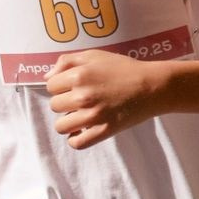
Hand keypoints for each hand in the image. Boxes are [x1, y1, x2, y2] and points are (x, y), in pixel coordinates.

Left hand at [43, 50, 168, 148]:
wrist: (152, 86)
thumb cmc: (123, 68)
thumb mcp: (94, 55)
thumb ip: (66, 61)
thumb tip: (47, 77)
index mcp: (79, 75)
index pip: (50, 86)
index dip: (60, 86)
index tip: (73, 86)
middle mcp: (83, 96)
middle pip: (55, 106)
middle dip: (64, 102)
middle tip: (81, 99)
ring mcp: (93, 116)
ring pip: (61, 126)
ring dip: (68, 122)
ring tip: (80, 116)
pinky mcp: (104, 131)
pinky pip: (77, 143)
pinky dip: (76, 139)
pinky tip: (82, 131)